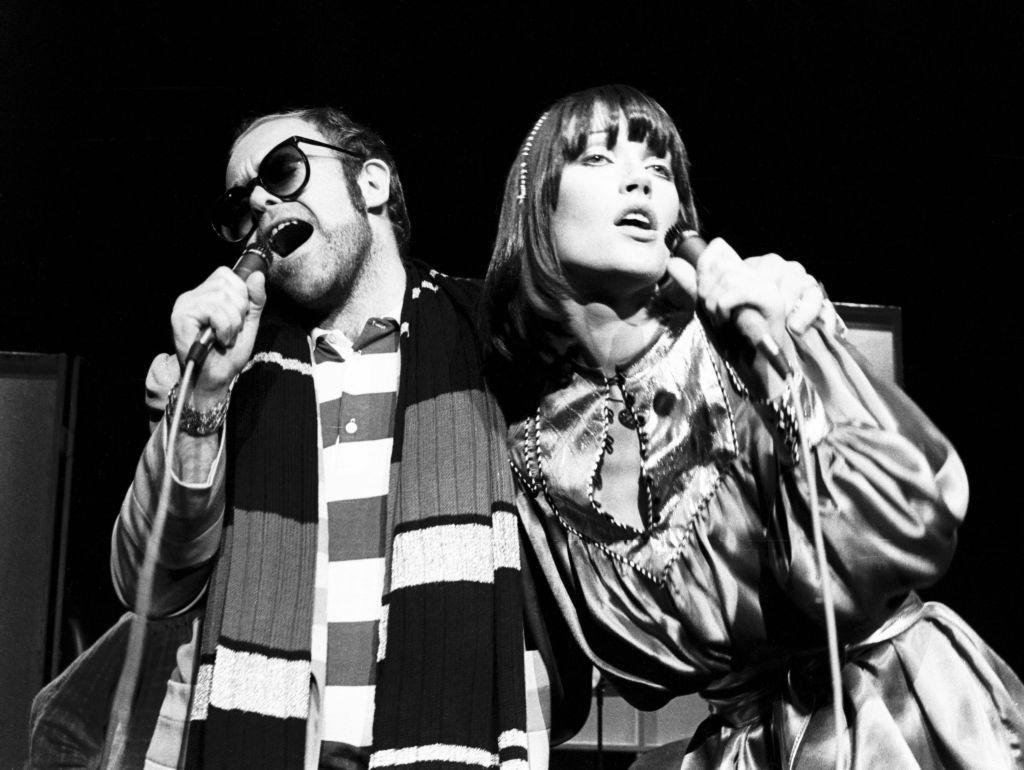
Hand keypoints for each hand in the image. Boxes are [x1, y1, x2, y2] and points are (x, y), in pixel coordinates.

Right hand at [170, 267, 265, 406]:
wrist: (215, 379)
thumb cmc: (228, 355)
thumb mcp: (248, 323)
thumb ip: (255, 300)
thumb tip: (257, 275)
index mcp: (205, 294)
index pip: (227, 274)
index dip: (241, 294)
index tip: (238, 318)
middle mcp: (192, 296)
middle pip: (227, 284)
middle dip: (239, 311)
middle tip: (232, 331)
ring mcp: (184, 305)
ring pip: (222, 298)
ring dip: (233, 323)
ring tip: (225, 338)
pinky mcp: (180, 317)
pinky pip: (214, 311)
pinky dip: (224, 328)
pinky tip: (219, 340)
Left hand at [664, 238, 824, 393]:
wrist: (753, 369)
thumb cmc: (733, 341)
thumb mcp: (707, 309)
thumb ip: (692, 285)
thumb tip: (673, 262)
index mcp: (744, 272)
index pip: (718, 248)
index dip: (703, 269)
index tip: (704, 296)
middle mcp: (759, 274)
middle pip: (720, 264)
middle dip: (706, 292)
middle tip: (714, 315)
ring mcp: (768, 285)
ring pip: (727, 277)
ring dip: (714, 304)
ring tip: (722, 321)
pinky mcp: (773, 300)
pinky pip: (736, 292)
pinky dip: (724, 308)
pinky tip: (728, 322)